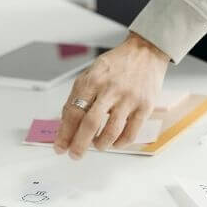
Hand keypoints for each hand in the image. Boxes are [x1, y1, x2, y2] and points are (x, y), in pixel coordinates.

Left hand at [54, 33, 168, 159]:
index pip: (73, 112)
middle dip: (79, 144)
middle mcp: (109, 89)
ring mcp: (128, 99)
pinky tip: (114, 142)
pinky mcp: (144, 106)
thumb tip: (66, 124)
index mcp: (92, 80)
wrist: (145, 51)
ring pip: (111, 132)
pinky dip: (120, 143)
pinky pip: (131, 133)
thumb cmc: (116, 65)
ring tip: (97, 145)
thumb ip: (78, 96)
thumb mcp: (91, 73)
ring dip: (100, 144)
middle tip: (75, 155)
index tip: (60, 147)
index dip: (64, 134)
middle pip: (89, 124)